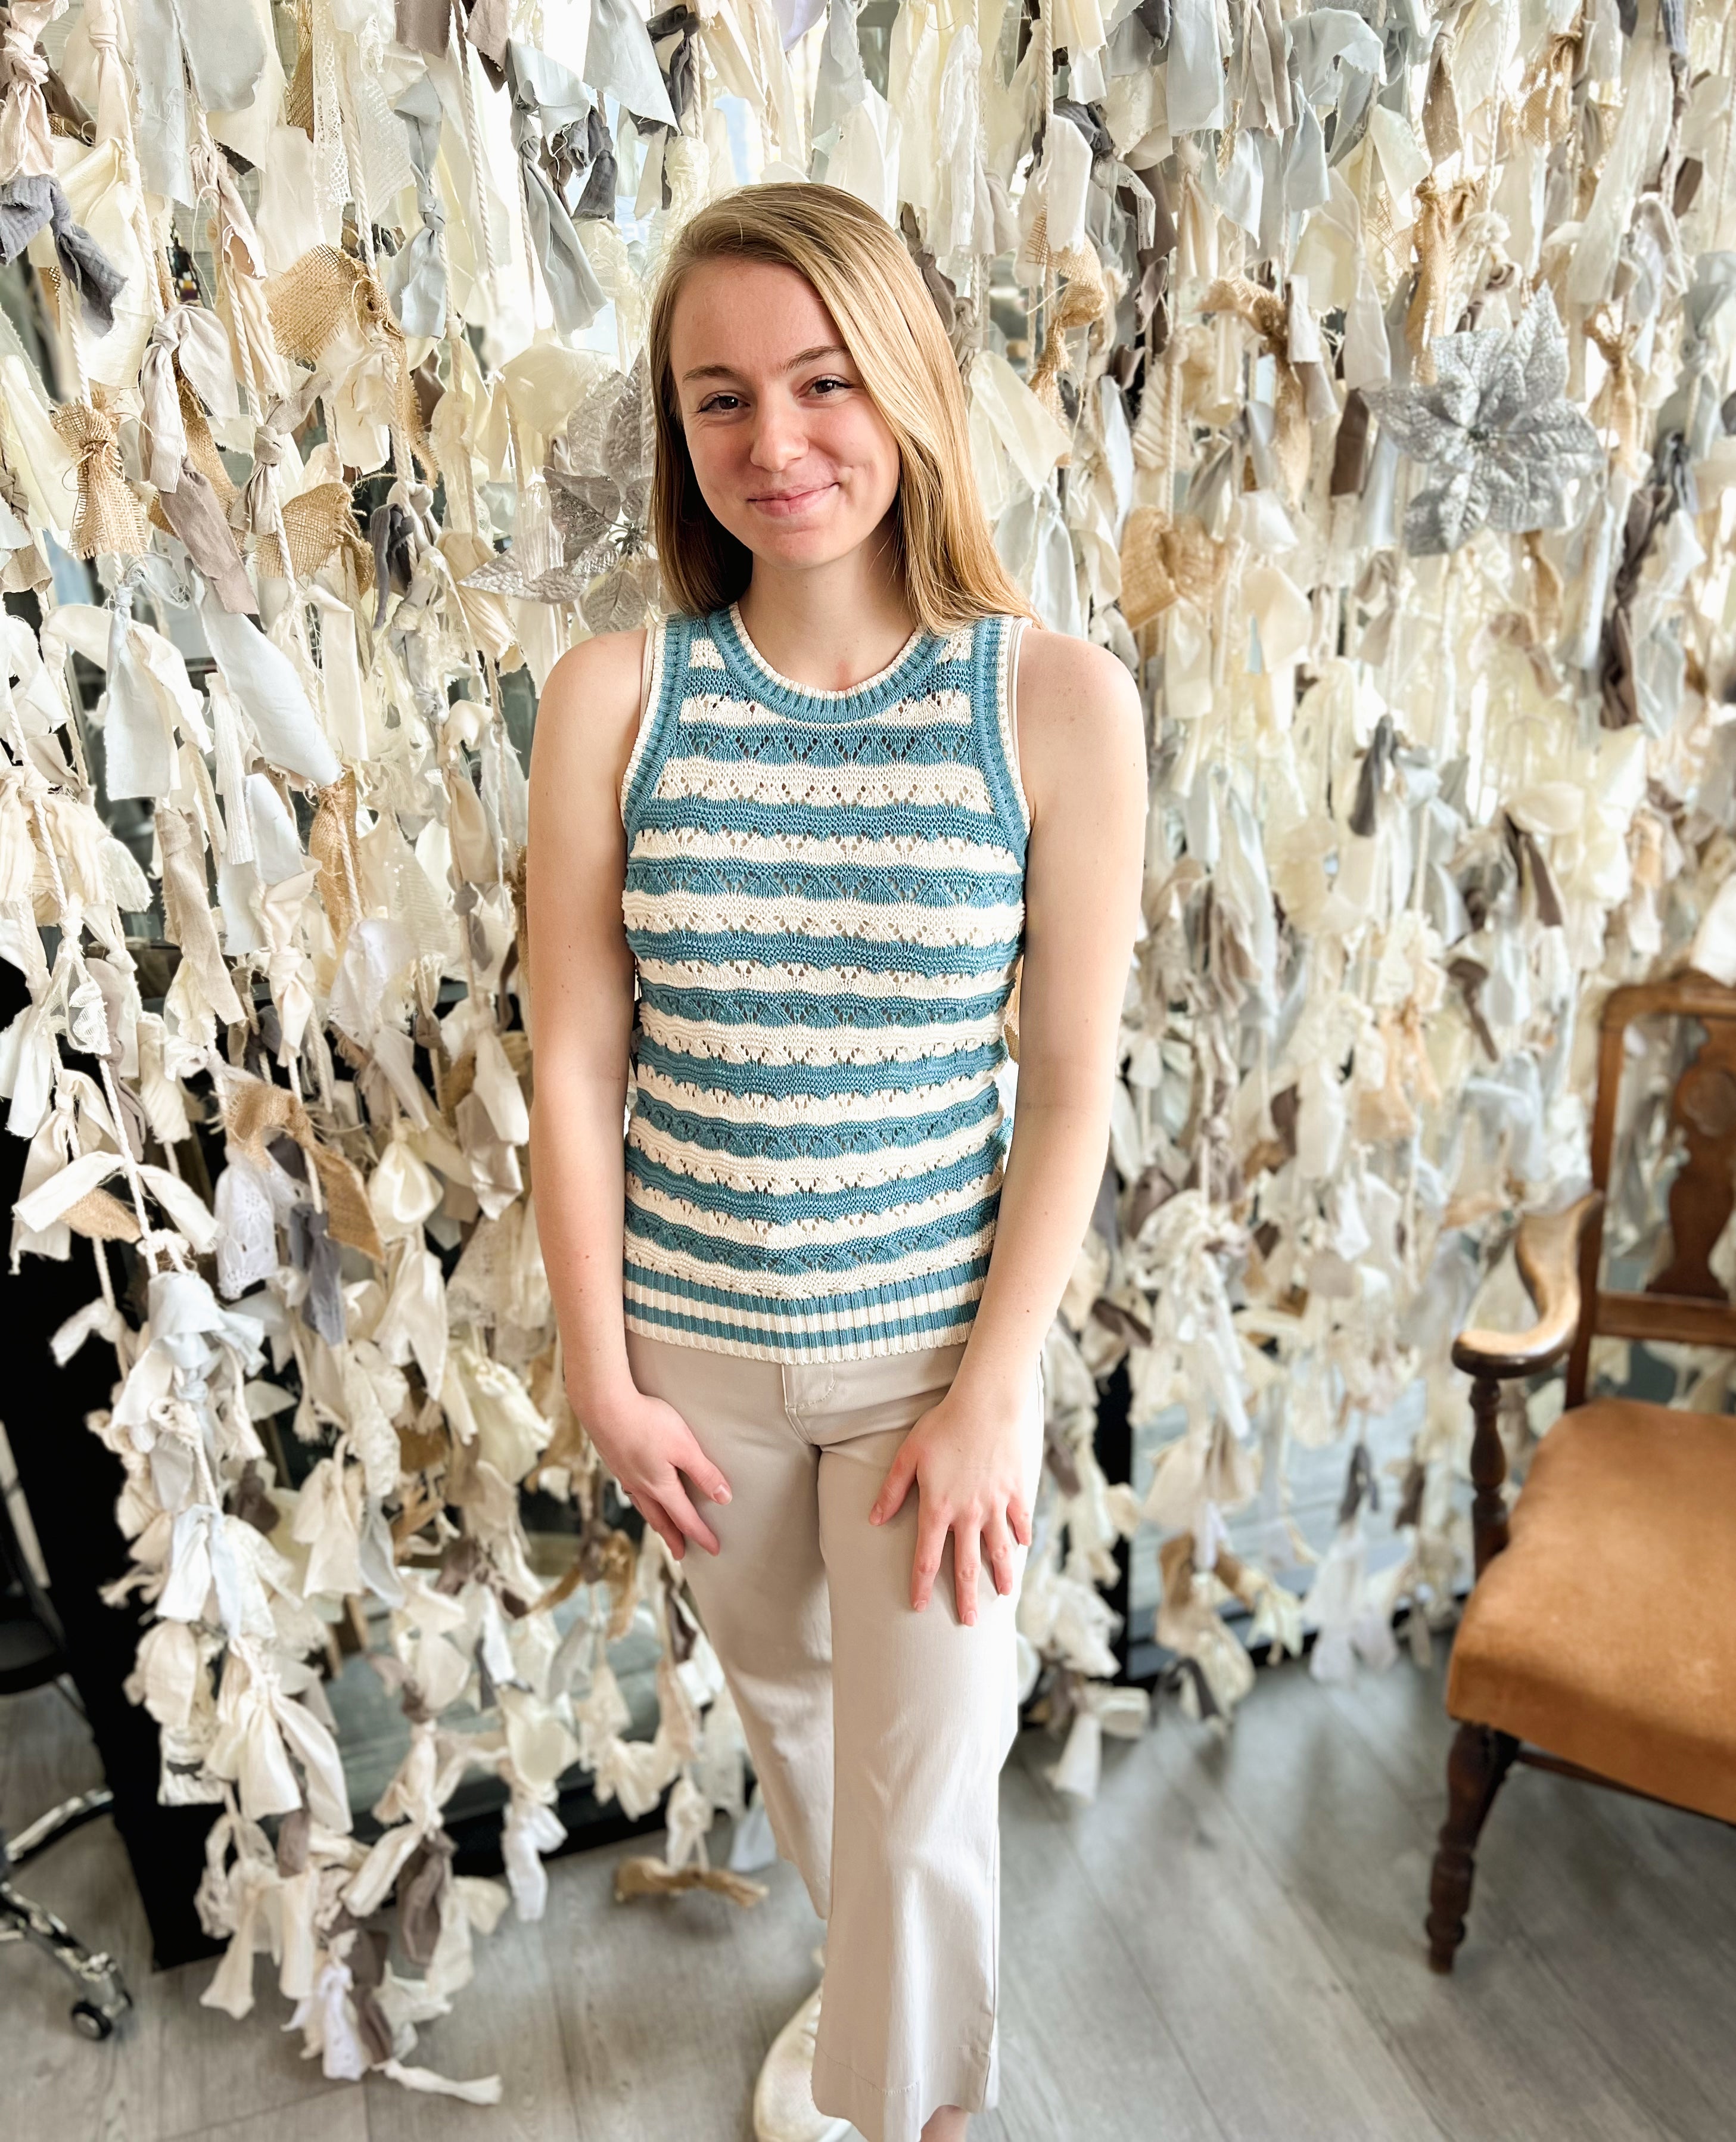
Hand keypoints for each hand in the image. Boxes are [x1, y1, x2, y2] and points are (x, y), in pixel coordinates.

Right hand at [574, 1382, 730, 1561]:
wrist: (603, 1407)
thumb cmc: (646, 1423)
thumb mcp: (684, 1447)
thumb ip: (704, 1473)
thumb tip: (724, 1498)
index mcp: (660, 1487)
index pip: (686, 1519)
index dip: (701, 1535)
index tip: (713, 1549)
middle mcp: (641, 1487)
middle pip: (661, 1520)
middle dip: (673, 1539)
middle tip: (681, 1554)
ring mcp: (625, 1476)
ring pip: (644, 1507)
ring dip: (656, 1522)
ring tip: (661, 1528)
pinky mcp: (615, 1462)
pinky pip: (631, 1492)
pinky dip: (640, 1502)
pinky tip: (638, 1493)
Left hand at [868, 1389, 1032, 1623]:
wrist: (987, 1403)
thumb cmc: (944, 1424)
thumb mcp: (909, 1454)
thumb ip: (892, 1489)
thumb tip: (874, 1519)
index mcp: (939, 1508)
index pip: (926, 1557)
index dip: (921, 1584)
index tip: (918, 1606)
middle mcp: (969, 1514)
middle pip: (966, 1564)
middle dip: (966, 1596)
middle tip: (970, 1621)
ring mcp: (996, 1504)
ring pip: (999, 1550)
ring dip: (1001, 1575)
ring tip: (1003, 1595)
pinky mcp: (1017, 1491)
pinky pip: (1021, 1522)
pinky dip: (1022, 1537)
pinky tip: (1022, 1548)